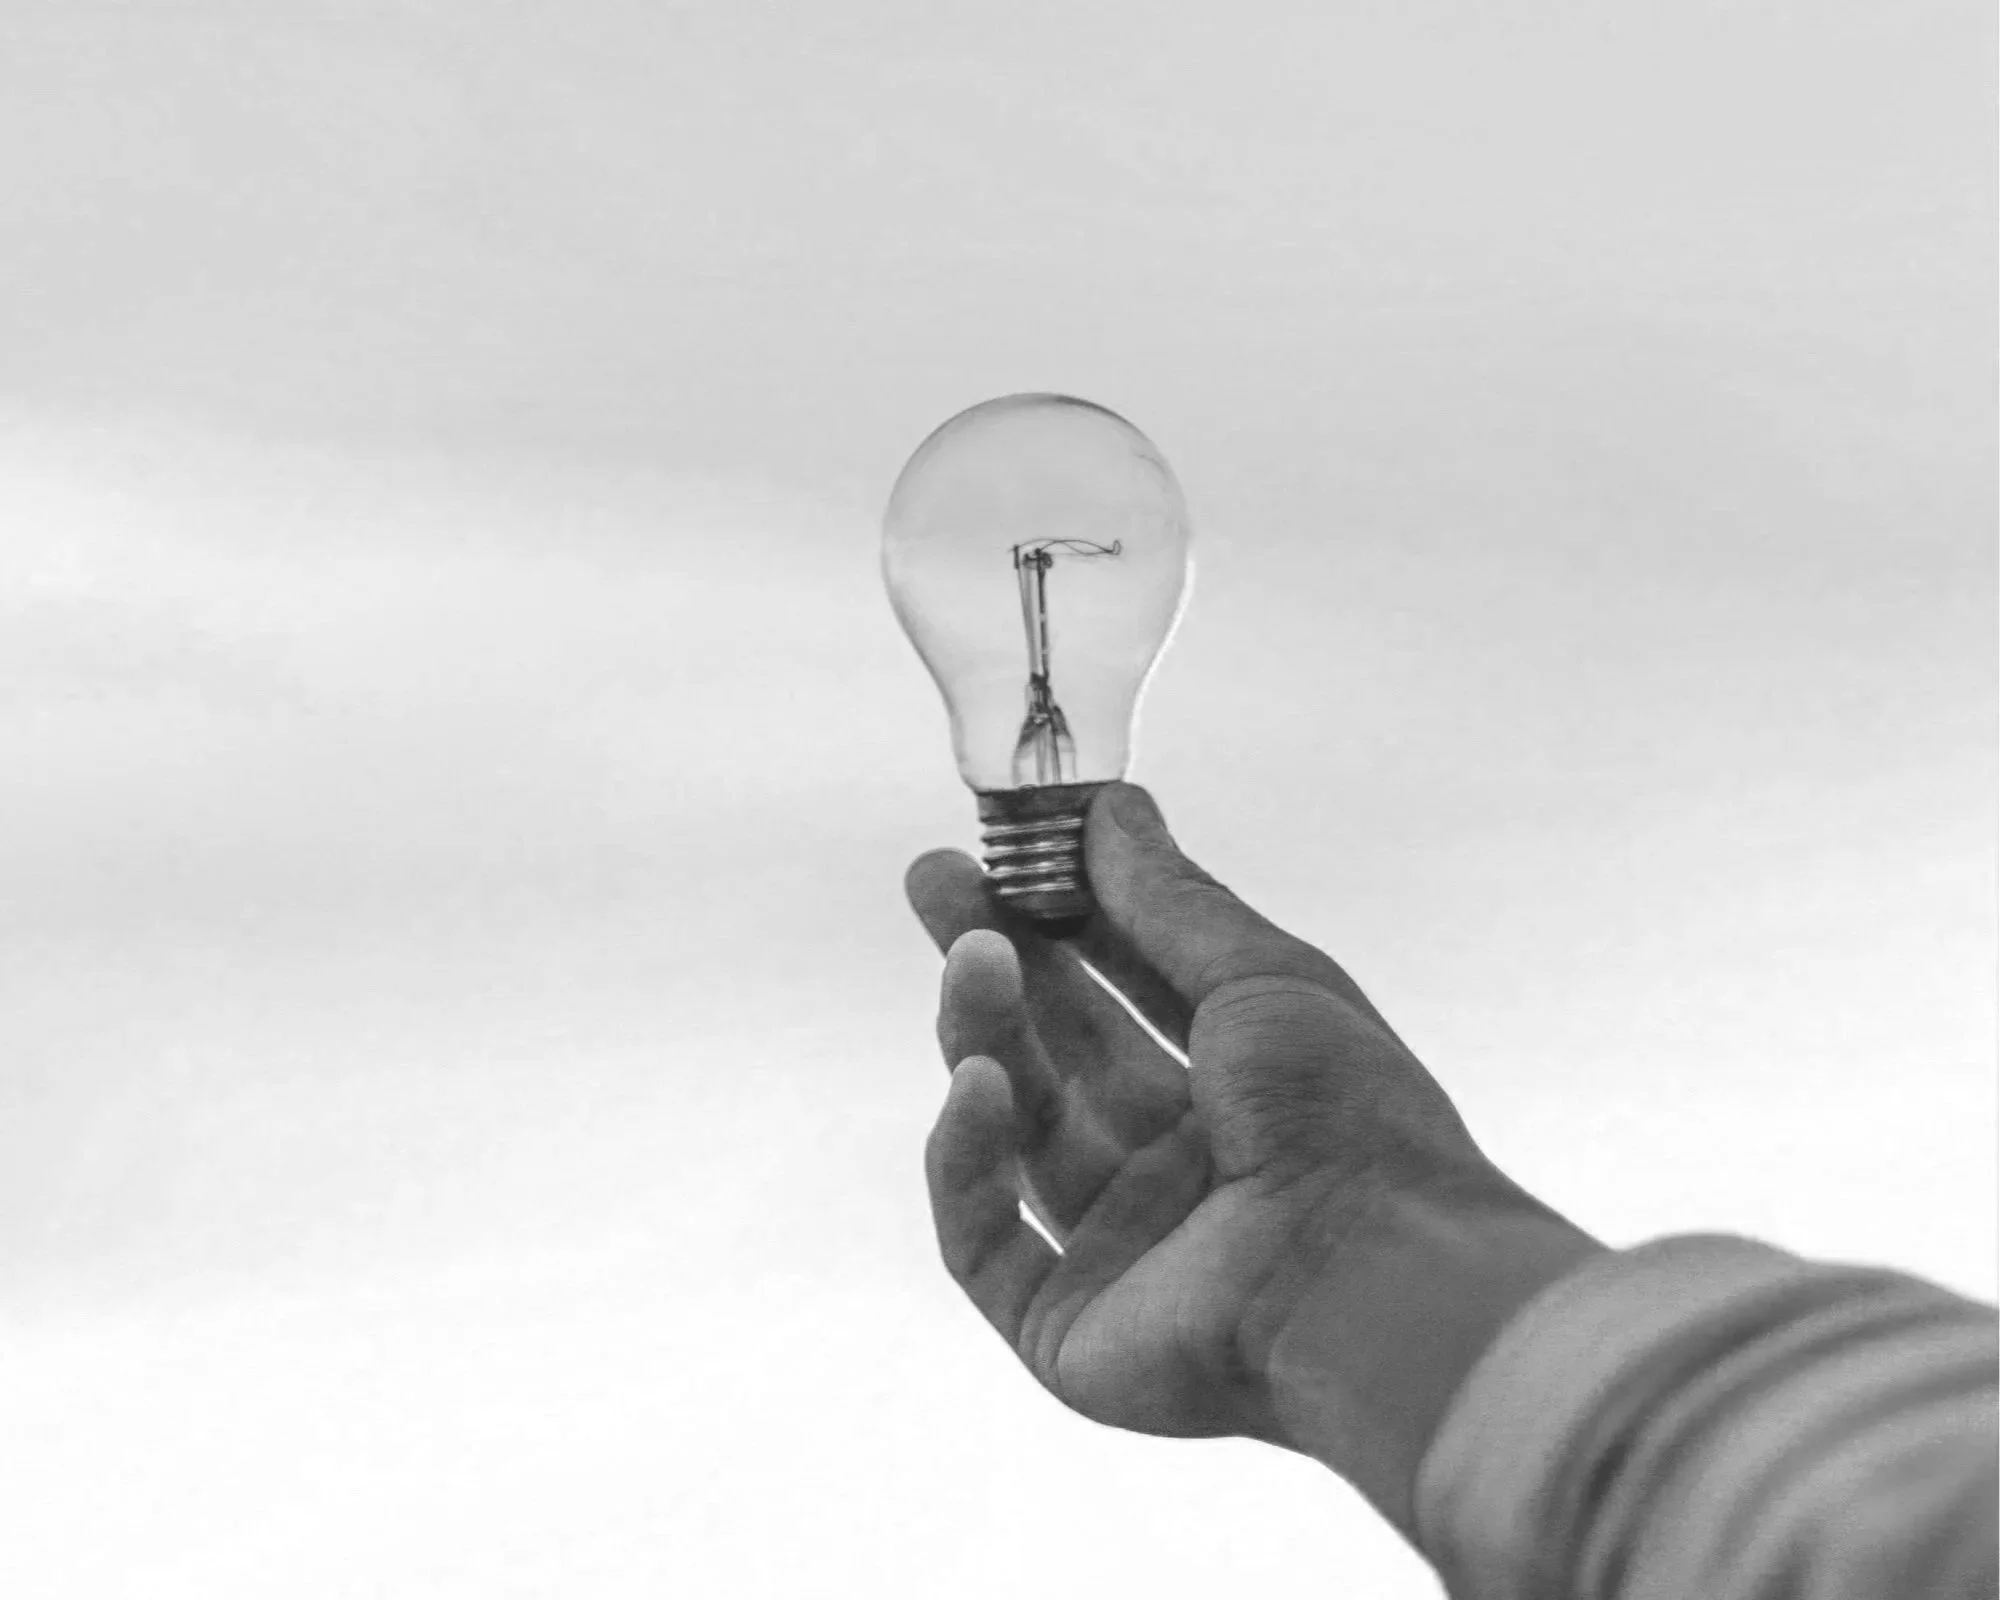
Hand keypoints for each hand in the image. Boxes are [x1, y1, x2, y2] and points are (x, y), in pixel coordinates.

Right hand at [907, 782, 1596, 1520]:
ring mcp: (1119, 1248)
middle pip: (1057, 1050)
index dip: (1063, 917)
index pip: (1125, 988)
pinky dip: (968, 1158)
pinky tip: (978, 1085)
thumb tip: (1110, 806)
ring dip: (984, 1034)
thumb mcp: (1263, 977)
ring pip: (1017, 1129)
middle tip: (934, 881)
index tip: (1006, 845)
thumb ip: (1169, 899)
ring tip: (970, 956)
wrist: (1375, 1284)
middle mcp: (1176, 1168)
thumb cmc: (1349, 1118)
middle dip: (995, 960)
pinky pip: (983, 1235)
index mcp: (1238, 1092)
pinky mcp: (1065, 1325)